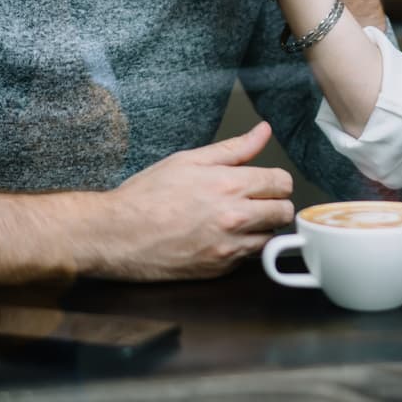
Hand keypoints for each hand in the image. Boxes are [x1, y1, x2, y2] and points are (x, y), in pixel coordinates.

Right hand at [85, 123, 294, 280]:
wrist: (117, 234)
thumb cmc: (147, 196)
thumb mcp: (189, 160)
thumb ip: (234, 148)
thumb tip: (263, 131)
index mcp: (228, 184)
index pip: (282, 183)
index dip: (277, 181)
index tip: (266, 183)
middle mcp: (234, 217)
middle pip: (285, 211)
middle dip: (275, 204)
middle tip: (257, 202)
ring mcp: (228, 247)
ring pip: (272, 238)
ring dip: (262, 229)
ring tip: (239, 221)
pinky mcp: (219, 269)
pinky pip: (249, 259)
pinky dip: (244, 248)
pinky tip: (224, 238)